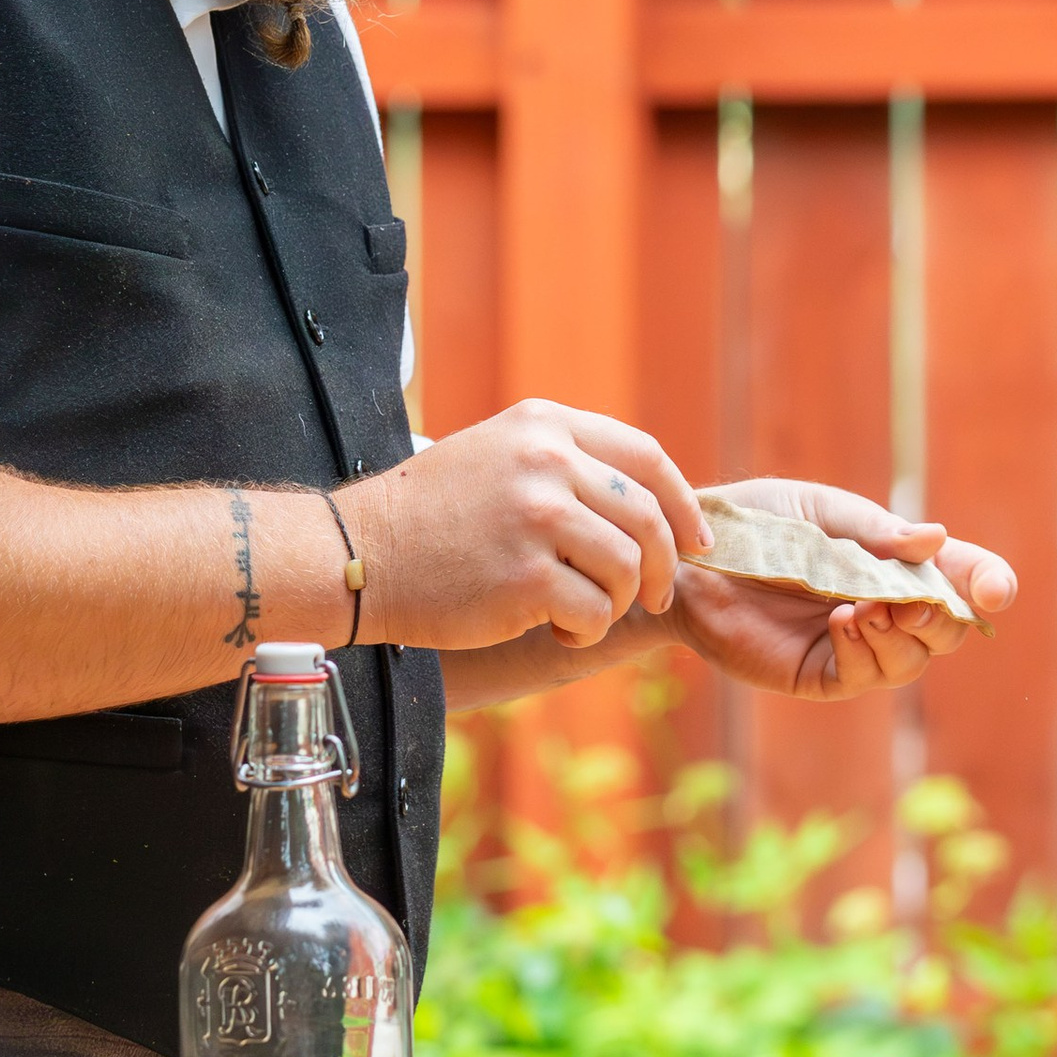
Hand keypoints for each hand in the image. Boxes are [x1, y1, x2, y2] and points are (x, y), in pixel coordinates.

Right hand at [346, 401, 705, 650]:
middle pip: (647, 516)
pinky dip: (588, 631)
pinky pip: (597, 611)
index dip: (682, 503)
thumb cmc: (432, 515)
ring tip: (582, 613)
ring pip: (629, 568)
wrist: (359, 554)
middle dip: (664, 566)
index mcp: (544, 425)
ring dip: (618, 603)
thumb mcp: (498, 455)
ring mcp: (537, 517)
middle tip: (655, 596)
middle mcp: (546, 462)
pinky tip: (558, 630)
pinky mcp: (526, 576)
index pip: (646, 456)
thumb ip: (566, 463)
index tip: (697, 540)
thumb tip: (651, 501)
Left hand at [667, 478, 1015, 700]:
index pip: (963, 577)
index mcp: (898, 562)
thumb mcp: (822, 513)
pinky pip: (865, 676)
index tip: (996, 590)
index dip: (988, 583)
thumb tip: (937, 540)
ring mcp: (858, 644)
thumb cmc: (760, 526)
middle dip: (942, 618)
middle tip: (913, 600)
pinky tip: (844, 623)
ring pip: (912, 659)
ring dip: (902, 636)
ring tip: (867, 608)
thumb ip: (876, 532)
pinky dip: (866, 651)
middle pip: (948, 628)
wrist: (693, 558)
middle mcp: (887, 605)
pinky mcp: (822, 673)